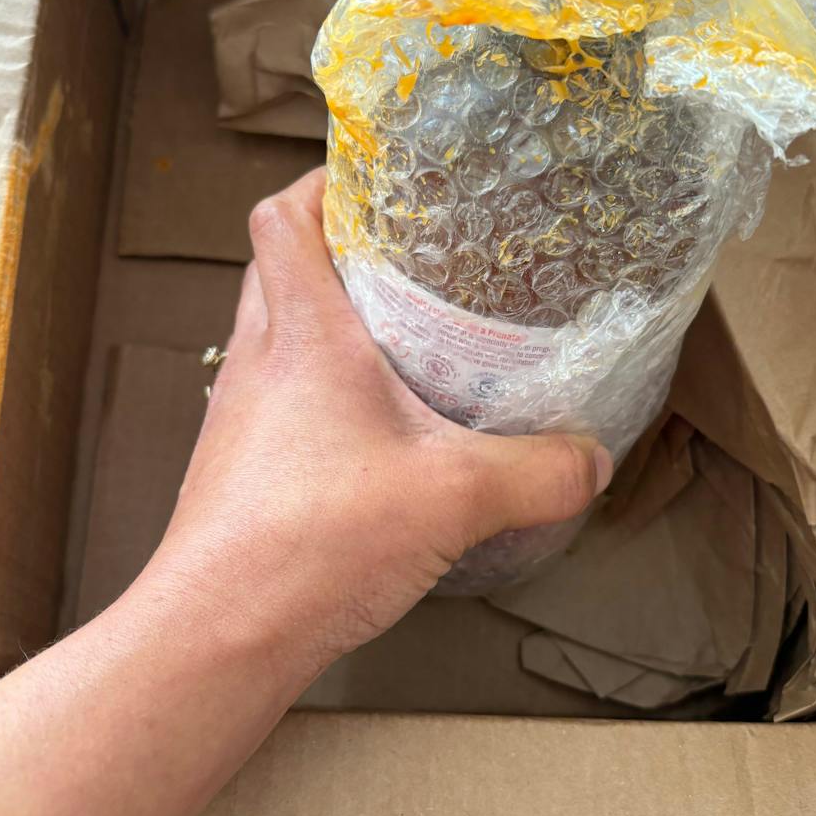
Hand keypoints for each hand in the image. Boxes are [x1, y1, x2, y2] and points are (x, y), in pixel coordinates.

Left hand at [155, 168, 611, 677]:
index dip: (321, 184)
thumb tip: (595, 460)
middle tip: (410, 262)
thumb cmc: (318, 537)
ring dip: (330, 326)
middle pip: (280, 267)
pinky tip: (376, 435)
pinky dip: (323, 394)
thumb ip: (537, 473)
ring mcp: (239, 415)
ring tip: (404, 342)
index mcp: (301, 330)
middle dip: (338, 251)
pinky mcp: (239, 468)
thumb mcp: (453, 496)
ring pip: (277, 336)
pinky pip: (279, 400)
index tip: (376, 182)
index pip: (282, 216)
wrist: (220, 633)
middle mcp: (258, 359)